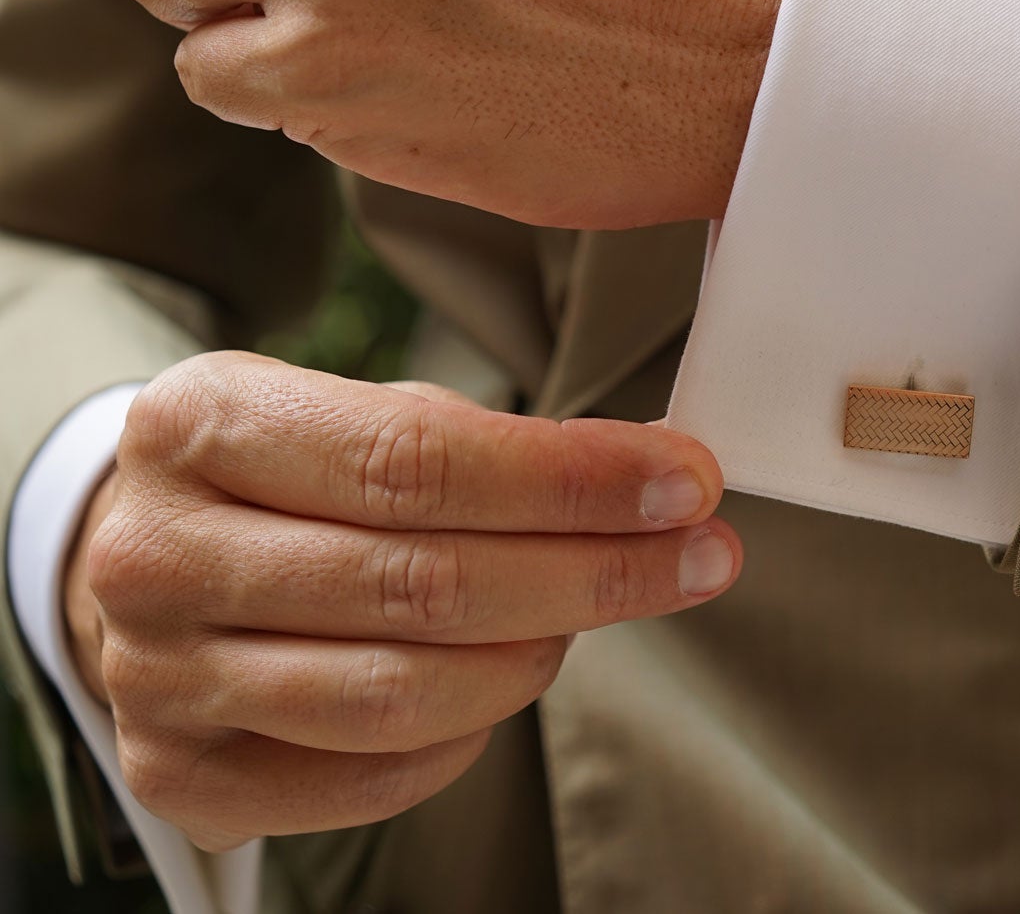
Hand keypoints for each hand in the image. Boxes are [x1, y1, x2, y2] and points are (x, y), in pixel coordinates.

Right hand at [63, 352, 737, 850]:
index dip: (570, 480)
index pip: (415, 460)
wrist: (150, 560)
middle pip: (422, 582)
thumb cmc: (292, 476)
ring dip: (543, 653)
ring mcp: (154, 677)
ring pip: (402, 692)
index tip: (687, 481)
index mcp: (198, 424)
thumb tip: (658, 475)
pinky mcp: (179, 777)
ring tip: (603, 609)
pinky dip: (473, 731)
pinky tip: (515, 673)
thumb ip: (491, 443)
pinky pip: (375, 776)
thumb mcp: (360, 412)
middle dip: (594, 571)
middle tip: (701, 555)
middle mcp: (154, 553)